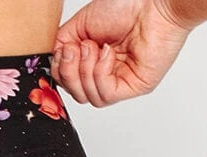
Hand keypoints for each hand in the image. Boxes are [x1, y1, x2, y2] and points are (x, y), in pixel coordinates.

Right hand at [50, 0, 192, 106]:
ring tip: (95, 47)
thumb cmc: (125, 6)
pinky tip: (108, 53)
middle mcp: (106, 73)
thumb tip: (53, 60)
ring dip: (85, 71)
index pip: (68, 82)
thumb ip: (62, 43)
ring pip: (89, 97)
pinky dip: (100, 73)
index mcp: (93, 60)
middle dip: (69, 73)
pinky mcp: (132, 87)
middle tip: (76, 49)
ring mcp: (119, 81)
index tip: (63, 50)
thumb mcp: (81, 24)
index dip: (60, 70)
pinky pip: (105, 95)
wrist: (153, 2)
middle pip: (75, 94)